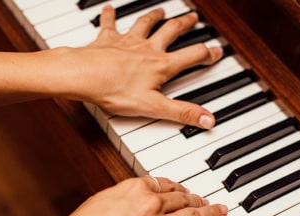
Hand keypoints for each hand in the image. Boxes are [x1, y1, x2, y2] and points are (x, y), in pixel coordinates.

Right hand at [4, 177, 228, 215]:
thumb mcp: (100, 201)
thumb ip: (123, 197)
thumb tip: (133, 197)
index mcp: (135, 188)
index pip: (164, 184)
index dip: (176, 187)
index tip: (180, 190)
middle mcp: (152, 204)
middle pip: (182, 198)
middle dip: (196, 198)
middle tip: (204, 199)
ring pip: (195, 215)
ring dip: (211, 212)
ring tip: (221, 211)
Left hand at [75, 6, 222, 128]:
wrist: (82, 76)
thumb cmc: (114, 91)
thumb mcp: (154, 107)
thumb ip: (182, 112)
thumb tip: (207, 120)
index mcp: (161, 65)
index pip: (192, 56)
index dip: (207, 54)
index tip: (216, 51)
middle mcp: (147, 49)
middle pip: (171, 31)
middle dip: (185, 24)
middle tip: (193, 17)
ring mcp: (127, 42)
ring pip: (145, 24)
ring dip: (155, 16)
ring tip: (162, 11)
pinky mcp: (107, 40)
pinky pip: (109, 23)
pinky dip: (110, 15)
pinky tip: (109, 8)